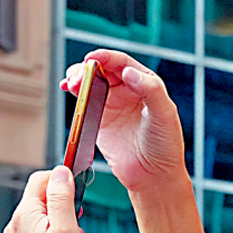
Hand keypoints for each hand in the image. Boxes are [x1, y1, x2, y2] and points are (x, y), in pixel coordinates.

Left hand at [4, 166, 84, 232]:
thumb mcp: (66, 228)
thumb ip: (62, 196)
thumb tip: (61, 172)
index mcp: (25, 213)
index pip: (41, 178)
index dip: (61, 178)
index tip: (77, 188)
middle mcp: (16, 223)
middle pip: (41, 196)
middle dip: (62, 202)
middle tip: (76, 220)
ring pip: (41, 214)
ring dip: (59, 219)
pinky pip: (38, 230)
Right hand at [61, 50, 184, 190]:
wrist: (154, 175)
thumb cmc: (165, 144)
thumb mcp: (164, 114)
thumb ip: (150, 90)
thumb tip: (128, 72)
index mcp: (145, 83)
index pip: (122, 63)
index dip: (106, 57)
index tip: (92, 58)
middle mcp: (127, 90)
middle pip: (101, 70)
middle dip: (87, 68)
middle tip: (78, 77)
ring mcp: (111, 104)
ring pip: (90, 83)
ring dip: (77, 78)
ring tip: (71, 83)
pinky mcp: (99, 120)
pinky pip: (84, 102)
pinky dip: (74, 94)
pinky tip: (67, 89)